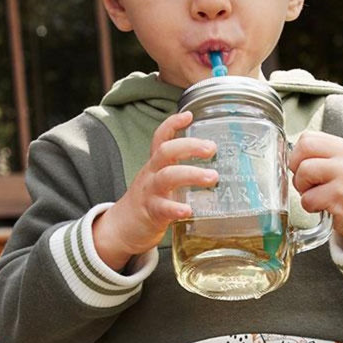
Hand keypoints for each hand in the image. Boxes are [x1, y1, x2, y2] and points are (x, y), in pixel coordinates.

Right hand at [93, 111, 216, 269]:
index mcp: (156, 165)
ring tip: (213, 177)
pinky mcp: (151, 214)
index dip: (172, 124)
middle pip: (166, 152)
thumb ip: (182, 172)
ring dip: (191, 174)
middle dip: (190, 146)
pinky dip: (176, 208)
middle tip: (212, 148)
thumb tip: (219, 169)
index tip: (189, 115)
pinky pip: (163, 208)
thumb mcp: (162, 181)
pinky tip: (189, 210)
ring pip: (167, 177)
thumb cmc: (150, 202)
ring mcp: (150, 193)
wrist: (122, 228)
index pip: (161, 138)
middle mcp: (152, 174)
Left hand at [288, 131, 342, 243]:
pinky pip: (308, 199)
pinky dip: (310, 207)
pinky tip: (324, 207)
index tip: (306, 170)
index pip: (306, 138)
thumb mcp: (338, 165)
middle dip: (297, 171)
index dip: (297, 156)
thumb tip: (284, 158)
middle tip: (308, 184)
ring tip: (318, 196)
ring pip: (303, 174)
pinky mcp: (340, 197)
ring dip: (303, 190)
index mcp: (341, 147)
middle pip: (301, 152)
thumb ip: (316, 156)